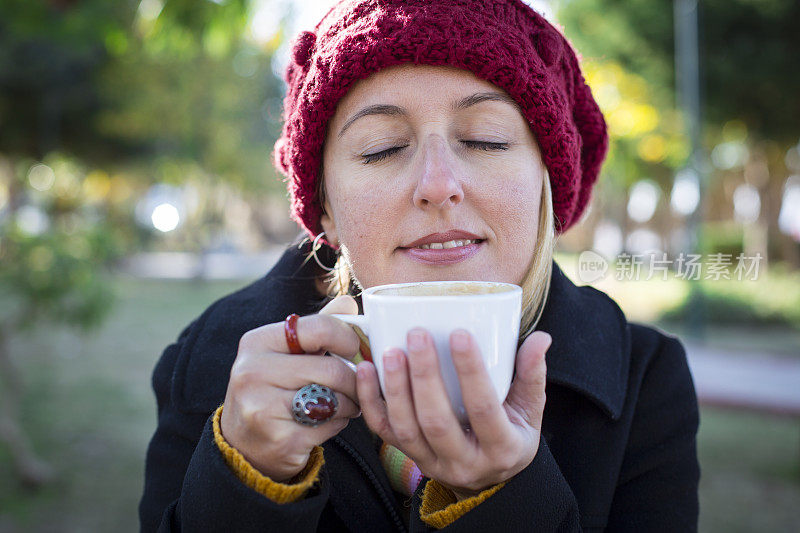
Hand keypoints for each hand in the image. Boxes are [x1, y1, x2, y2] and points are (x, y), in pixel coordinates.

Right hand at [220, 296, 361, 481]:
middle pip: (333, 369)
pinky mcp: (282, 440)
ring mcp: (264, 408)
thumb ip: (317, 327)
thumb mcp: (286, 352)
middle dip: (355, 379)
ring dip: (351, 402)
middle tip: (359, 384)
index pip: (320, 328)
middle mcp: (253, 372)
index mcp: (257, 342)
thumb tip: (349, 303)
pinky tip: (329, 421)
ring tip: (344, 402)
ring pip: (336, 399)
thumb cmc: (273, 388)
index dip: (348, 338)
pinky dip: (340, 423)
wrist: (244, 444)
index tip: (354, 349)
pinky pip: (331, 425)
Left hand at [356, 328, 550, 497]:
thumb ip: (532, 375)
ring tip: (391, 351)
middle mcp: (464, 461)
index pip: (484, 409)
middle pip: (437, 421)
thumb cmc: (511, 436)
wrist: (488, 480)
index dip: (471, 372)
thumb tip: (541, 339)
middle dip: (424, 376)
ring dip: (394, 388)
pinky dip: (370, 401)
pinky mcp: (409, 456)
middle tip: (418, 334)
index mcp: (501, 448)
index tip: (460, 334)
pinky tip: (366, 370)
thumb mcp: (530, 412)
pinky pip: (383, 432)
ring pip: (406, 428)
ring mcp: (432, 462)